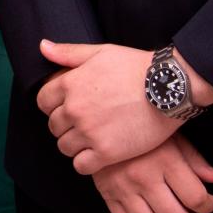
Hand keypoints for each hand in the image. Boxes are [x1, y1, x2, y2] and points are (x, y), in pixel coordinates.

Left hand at [37, 40, 172, 174]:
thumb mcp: (101, 52)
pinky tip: (98, 154)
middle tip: (84, 123)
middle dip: (65, 125)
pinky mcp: (107, 152)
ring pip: (64, 147)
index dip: (53, 104)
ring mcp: (90, 132)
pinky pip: (81, 166)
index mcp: (70, 84)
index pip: (42, 101)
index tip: (68, 107)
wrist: (170, 87)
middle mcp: (75, 109)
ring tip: (92, 138)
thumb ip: (68, 52)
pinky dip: (86, 162)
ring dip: (74, 144)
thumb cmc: (136, 67)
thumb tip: (42, 47)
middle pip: (53, 126)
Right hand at [90, 134, 212, 212]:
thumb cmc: (143, 126)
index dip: (208, 206)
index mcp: (165, 160)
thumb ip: (195, 159)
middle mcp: (144, 177)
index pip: (196, 198)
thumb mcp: (172, 135)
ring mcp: (123, 188)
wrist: (101, 118)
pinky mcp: (107, 194)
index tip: (208, 203)